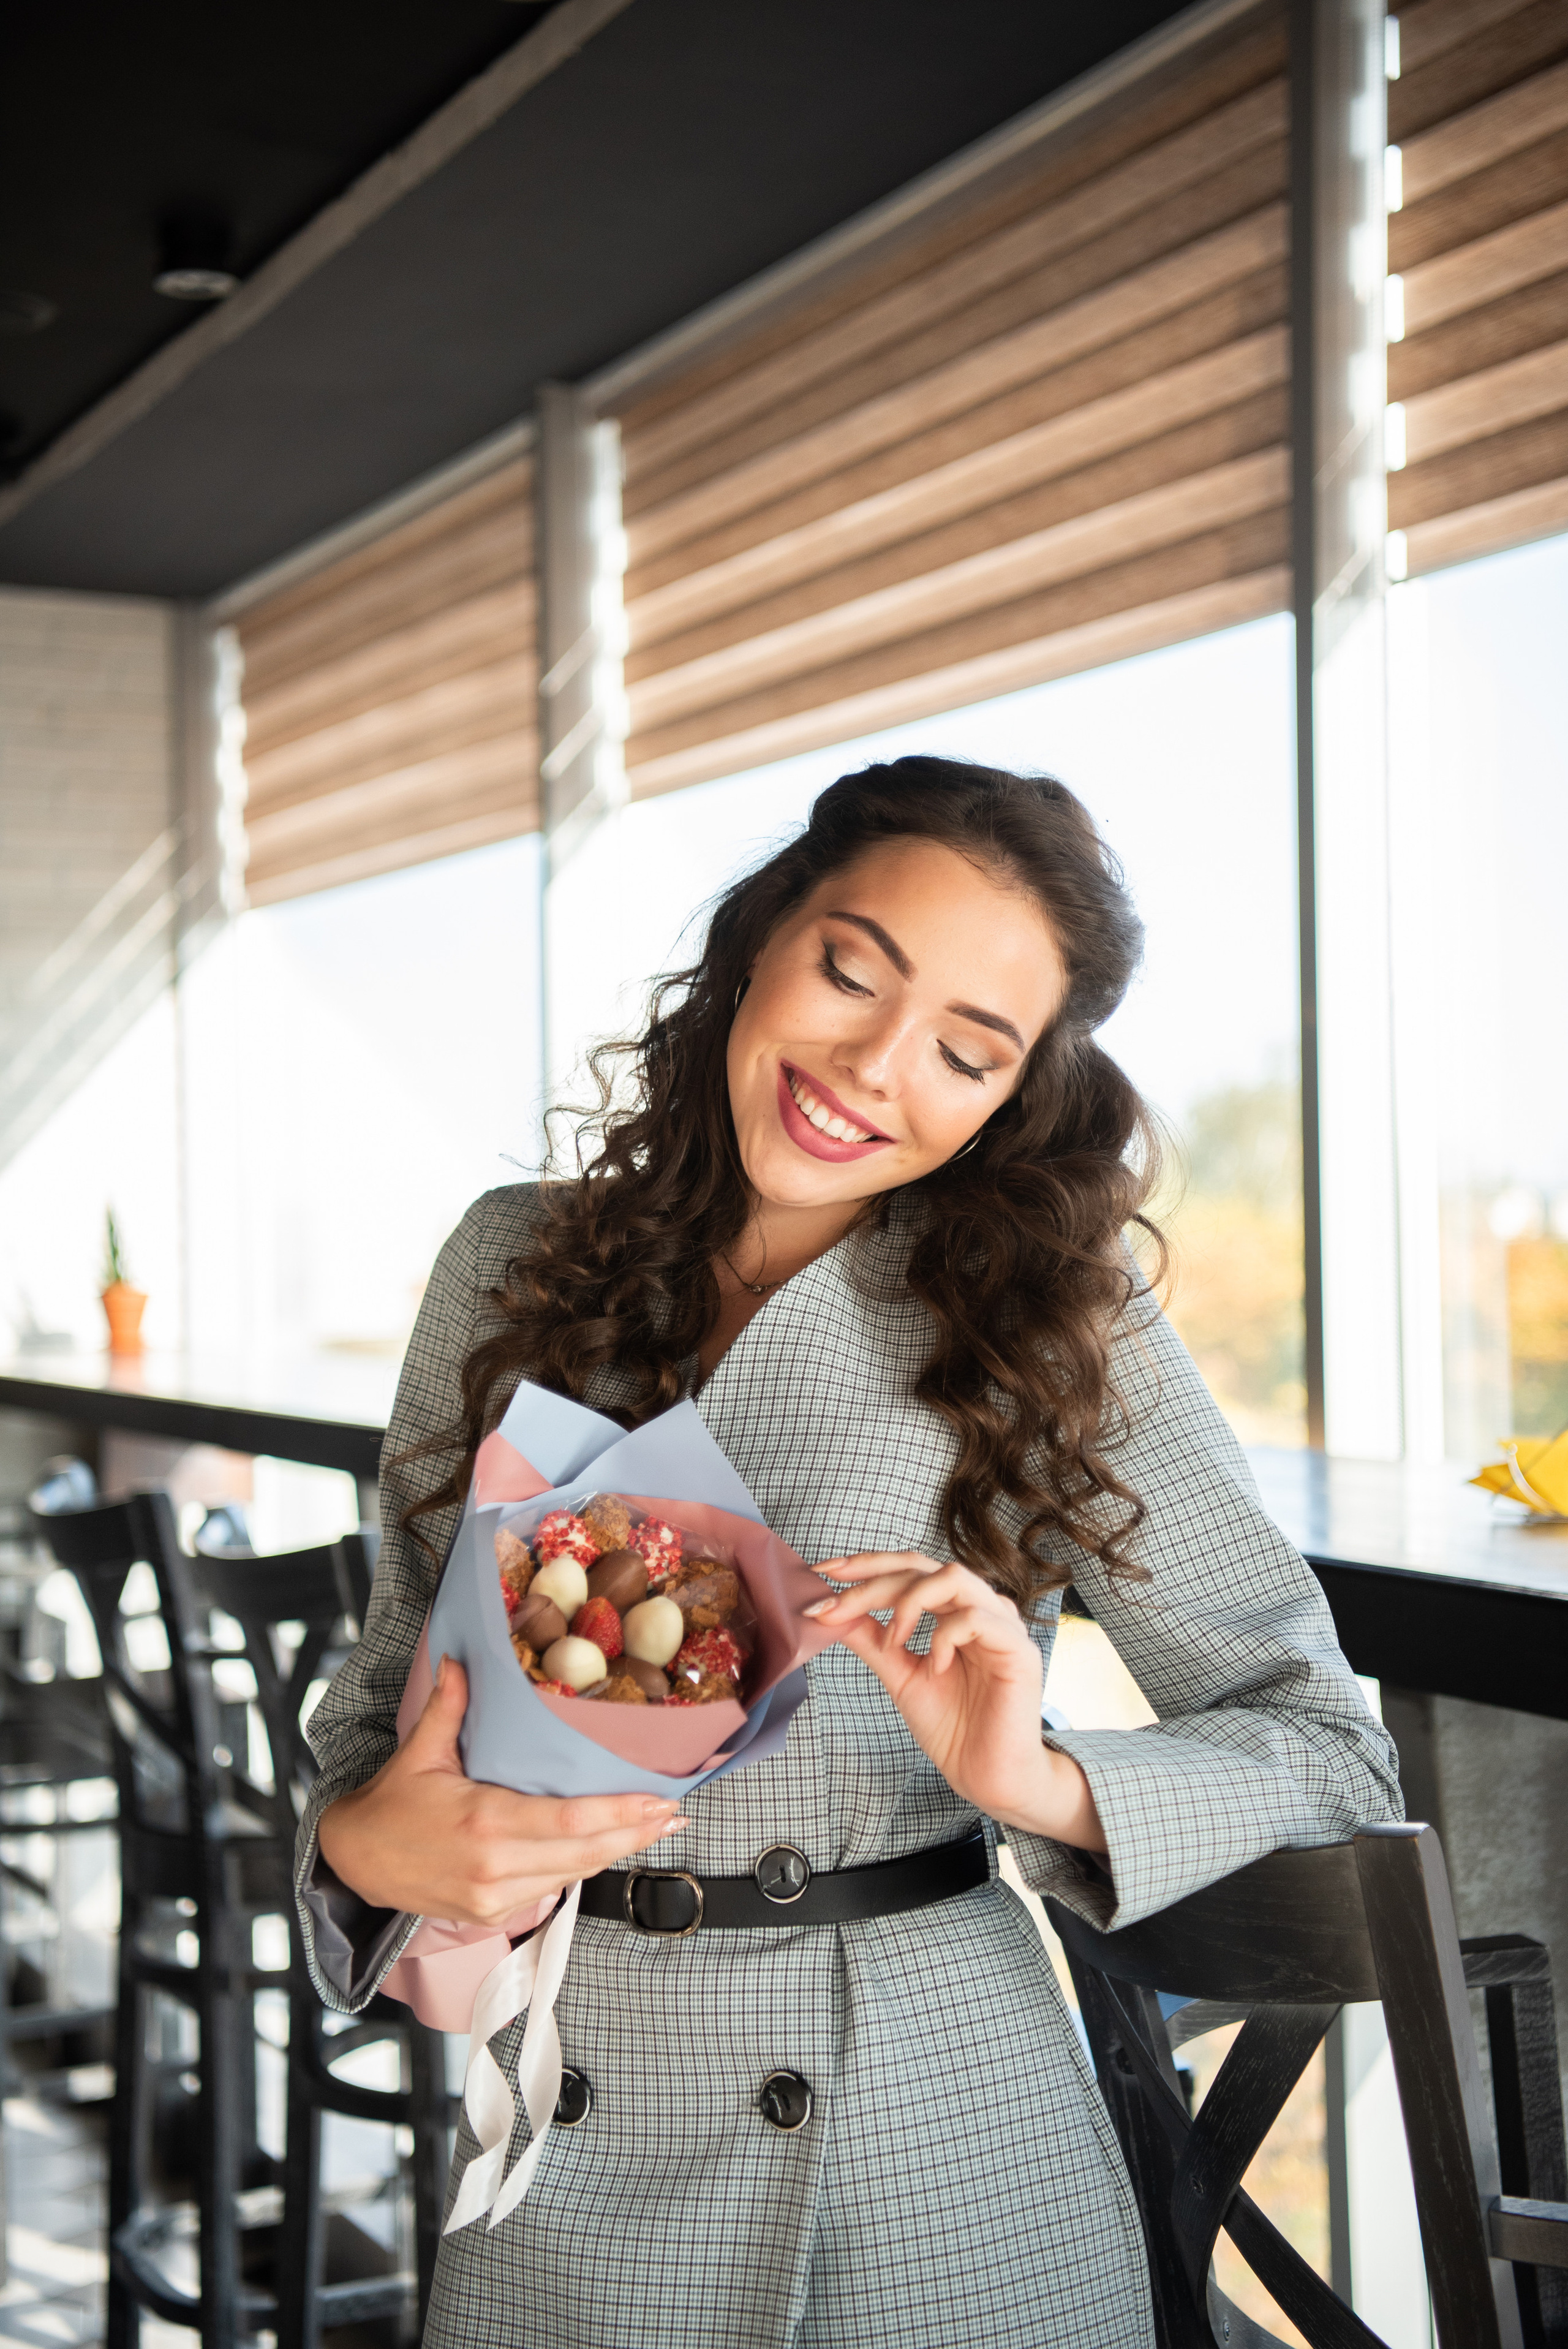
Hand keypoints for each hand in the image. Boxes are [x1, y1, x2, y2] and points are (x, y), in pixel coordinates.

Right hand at [317, 1655, 688, 1926]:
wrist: (354, 1864)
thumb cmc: (390, 1804)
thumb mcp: (419, 1750)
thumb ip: (449, 1704)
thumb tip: (459, 1656)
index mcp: (483, 1822)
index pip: (569, 1823)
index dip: (621, 1816)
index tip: (659, 1802)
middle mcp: (493, 1867)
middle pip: (584, 1855)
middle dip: (635, 1834)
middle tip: (675, 1812)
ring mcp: (493, 1898)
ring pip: (572, 1876)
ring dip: (615, 1853)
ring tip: (654, 1827)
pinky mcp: (491, 1914)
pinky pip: (549, 1889)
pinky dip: (580, 1868)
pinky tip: (605, 1848)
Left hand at [806, 1554, 1105, 1850]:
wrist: (986, 1777)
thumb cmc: (952, 1728)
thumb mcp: (899, 1675)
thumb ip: (872, 1640)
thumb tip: (830, 1611)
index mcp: (954, 1610)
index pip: (910, 1568)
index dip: (866, 1565)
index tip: (823, 1573)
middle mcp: (980, 1608)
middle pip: (923, 1566)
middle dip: (873, 1580)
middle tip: (835, 1604)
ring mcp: (1003, 1625)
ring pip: (953, 1577)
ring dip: (909, 1601)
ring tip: (893, 1639)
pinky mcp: (1019, 1649)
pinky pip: (976, 1619)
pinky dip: (944, 1638)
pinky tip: (934, 1667)